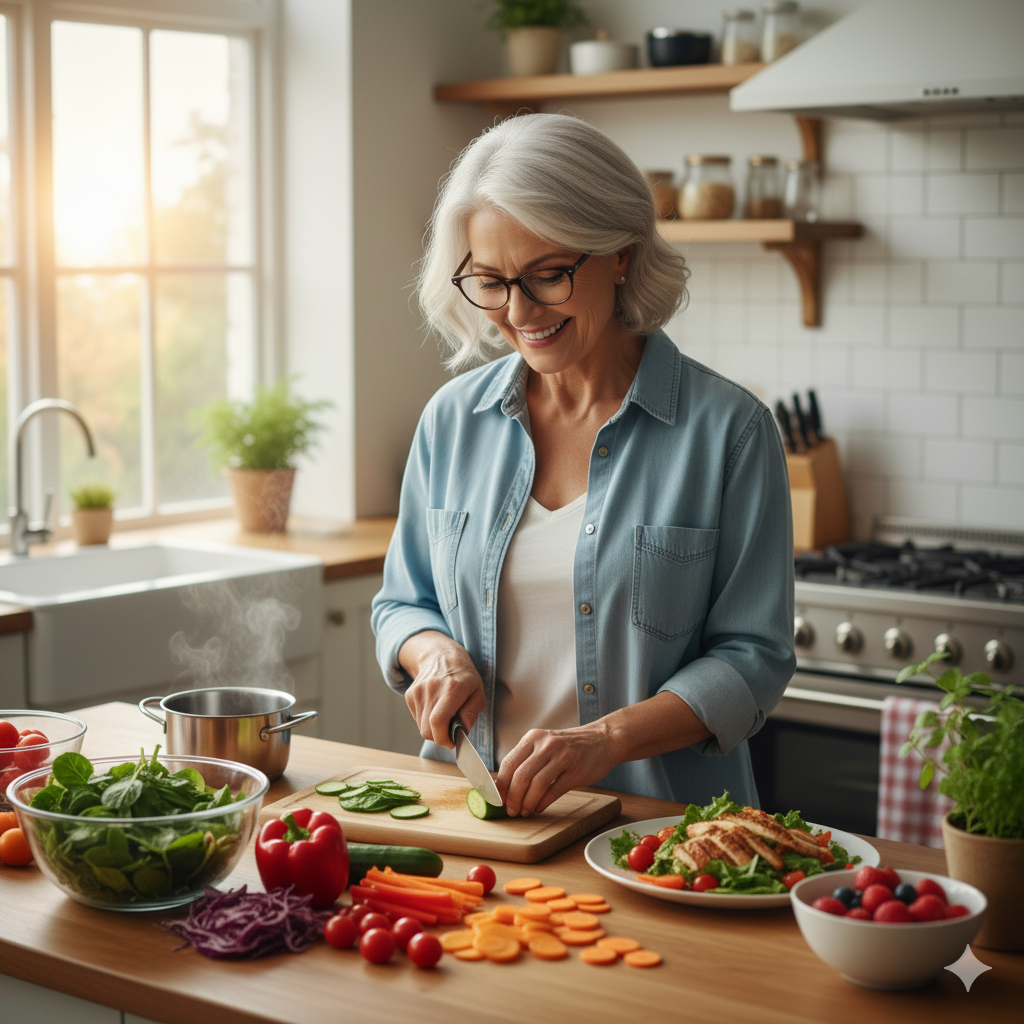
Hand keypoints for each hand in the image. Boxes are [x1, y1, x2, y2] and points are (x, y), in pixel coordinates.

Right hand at [399, 632, 486, 748]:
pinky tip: (435, 708)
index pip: (438, 721)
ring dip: (433, 729)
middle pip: (427, 730)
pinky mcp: (409, 695)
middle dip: (440, 738)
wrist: (441, 656)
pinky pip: (416, 719)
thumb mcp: (477, 692)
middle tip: (450, 732)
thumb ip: (471, 713)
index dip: (444, 738)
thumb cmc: (463, 676)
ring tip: (444, 716)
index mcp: (452, 688)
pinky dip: (426, 721)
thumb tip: (462, 732)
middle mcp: (432, 689)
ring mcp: (418, 691)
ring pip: (421, 728)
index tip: (452, 741)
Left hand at [496, 721, 616, 817]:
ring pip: (536, 785)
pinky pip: (553, 791)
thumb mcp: (546, 744)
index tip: (497, 799)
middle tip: (511, 810)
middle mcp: (546, 745)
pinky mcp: (575, 771)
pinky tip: (538, 809)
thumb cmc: (571, 746)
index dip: (501, 785)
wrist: (604, 740)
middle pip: (521, 775)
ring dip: (527, 803)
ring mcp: (561, 757)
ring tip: (524, 811)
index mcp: (533, 737)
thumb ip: (528, 760)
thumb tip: (506, 786)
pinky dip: (542, 803)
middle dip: (513, 798)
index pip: (509, 763)